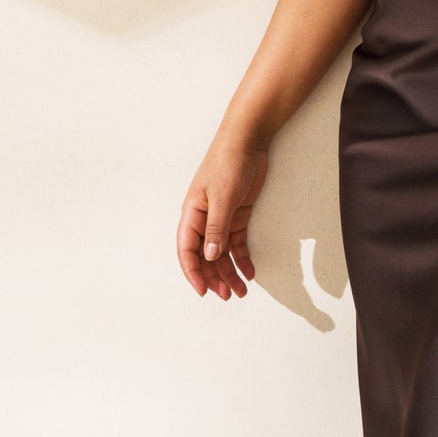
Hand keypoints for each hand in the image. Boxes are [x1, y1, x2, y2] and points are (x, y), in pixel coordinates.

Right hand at [176, 129, 270, 299]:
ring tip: (240, 290)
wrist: (247, 140)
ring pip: (221, 253)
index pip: (187, 252)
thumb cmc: (228, 163)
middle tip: (228, 295)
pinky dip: (242, 258)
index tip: (204, 291)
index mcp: (192, 215)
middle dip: (215, 277)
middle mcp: (204, 220)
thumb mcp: (222, 198)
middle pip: (205, 256)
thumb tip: (210, 257)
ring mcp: (221, 218)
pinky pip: (236, 242)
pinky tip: (250, 271)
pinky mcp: (237, 214)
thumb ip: (216, 229)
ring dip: (230, 272)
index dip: (194, 273)